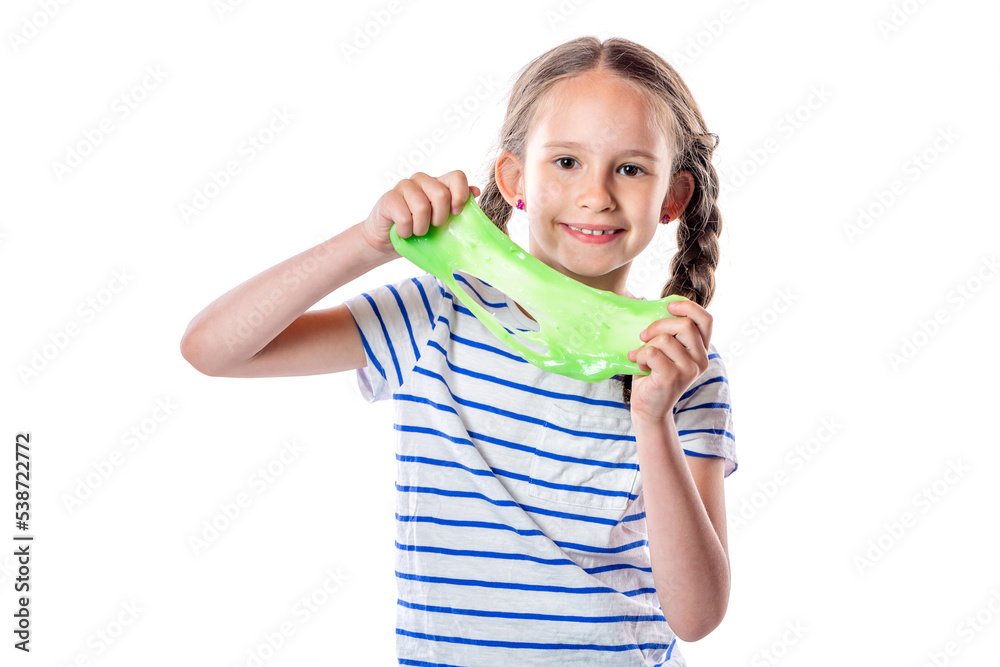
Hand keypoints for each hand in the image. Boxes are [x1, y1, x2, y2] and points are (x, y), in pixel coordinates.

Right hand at [361, 170, 480, 256]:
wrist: (387, 239)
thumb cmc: (418, 229)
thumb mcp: (441, 221)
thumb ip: (457, 206)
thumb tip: (476, 191)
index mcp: (438, 183)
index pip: (457, 176)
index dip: (460, 195)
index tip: (455, 213)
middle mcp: (422, 180)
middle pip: (441, 194)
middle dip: (440, 218)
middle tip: (433, 228)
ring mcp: (404, 186)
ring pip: (422, 207)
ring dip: (421, 228)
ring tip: (417, 232)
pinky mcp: (389, 197)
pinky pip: (404, 217)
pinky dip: (406, 231)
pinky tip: (403, 232)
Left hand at [626, 298, 712, 424]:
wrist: (649, 408)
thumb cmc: (655, 375)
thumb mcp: (668, 351)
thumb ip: (671, 334)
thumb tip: (658, 309)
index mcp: (702, 350)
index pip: (706, 320)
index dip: (688, 307)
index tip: (669, 306)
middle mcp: (701, 359)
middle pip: (685, 324)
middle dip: (659, 324)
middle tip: (644, 335)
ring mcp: (689, 369)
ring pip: (665, 338)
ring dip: (646, 344)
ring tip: (640, 356)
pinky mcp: (672, 377)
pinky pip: (652, 352)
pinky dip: (640, 355)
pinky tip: (639, 364)